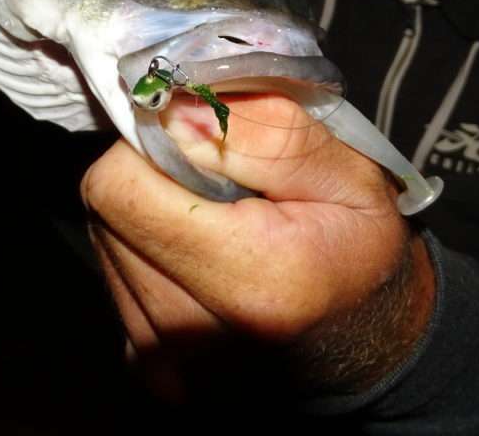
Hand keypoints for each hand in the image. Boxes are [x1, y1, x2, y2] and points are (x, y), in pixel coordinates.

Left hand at [81, 93, 434, 403]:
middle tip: (218, 188)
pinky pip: (117, 281)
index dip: (153, 146)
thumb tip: (176, 109)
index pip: (120, 187)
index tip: (201, 144)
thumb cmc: (361, 253)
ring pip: (106, 239)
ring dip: (149, 218)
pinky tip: (200, 265)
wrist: (371, 347)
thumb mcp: (349, 175)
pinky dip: (148, 259)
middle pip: (108, 210)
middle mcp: (190, 335)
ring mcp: (164, 362)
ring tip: (215, 227)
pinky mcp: (149, 370)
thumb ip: (267, 135)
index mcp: (249, 281)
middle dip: (153, 179)